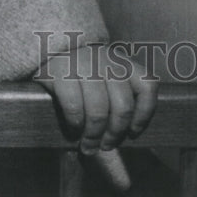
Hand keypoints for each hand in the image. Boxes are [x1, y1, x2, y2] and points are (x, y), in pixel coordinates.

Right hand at [35, 43, 157, 154]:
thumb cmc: (83, 72)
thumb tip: (126, 149)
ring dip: (94, 134)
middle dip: (115, 133)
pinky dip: (76, 124)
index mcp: (122, 62)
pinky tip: (74, 130)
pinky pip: (74, 106)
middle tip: (106, 145)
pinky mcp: (61, 72)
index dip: (144, 113)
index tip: (133, 132)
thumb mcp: (106, 77)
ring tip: (88, 145)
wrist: (49, 48)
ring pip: (99, 109)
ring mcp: (84, 65)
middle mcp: (107, 61)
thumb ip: (118, 98)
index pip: (147, 85)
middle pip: (123, 105)